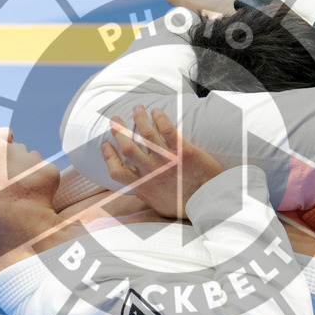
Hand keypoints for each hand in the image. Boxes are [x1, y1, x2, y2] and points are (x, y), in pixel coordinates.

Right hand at [101, 106, 222, 218]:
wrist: (209, 201)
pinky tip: (157, 111)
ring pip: (146, 134)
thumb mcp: (158, 205)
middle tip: (115, 119)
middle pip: (128, 147)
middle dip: (118, 130)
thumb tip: (137, 186)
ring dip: (139, 118)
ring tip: (137, 108)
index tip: (105, 144)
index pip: (117, 171)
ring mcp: (167, 160)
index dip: (108, 156)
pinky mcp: (183, 151)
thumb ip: (146, 193)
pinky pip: (168, 130)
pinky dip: (160, 118)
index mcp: (143, 185)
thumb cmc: (185, 205)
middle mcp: (151, 171)